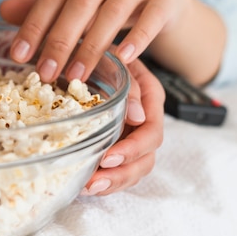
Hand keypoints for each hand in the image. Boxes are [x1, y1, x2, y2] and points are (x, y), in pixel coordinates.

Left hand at [0, 0, 225, 85]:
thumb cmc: (106, 2)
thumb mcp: (73, 3)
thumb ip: (41, 6)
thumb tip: (2, 10)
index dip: (34, 25)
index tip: (18, 56)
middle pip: (80, 2)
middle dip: (60, 40)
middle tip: (45, 73)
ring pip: (113, 11)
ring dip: (92, 46)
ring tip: (75, 77)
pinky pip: (150, 18)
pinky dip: (136, 38)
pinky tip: (122, 60)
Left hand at [81, 58, 163, 195]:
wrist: (91, 46)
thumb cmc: (103, 51)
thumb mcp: (117, 61)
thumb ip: (131, 87)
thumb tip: (138, 116)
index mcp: (150, 99)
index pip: (151, 133)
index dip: (132, 149)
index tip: (107, 158)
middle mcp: (144, 120)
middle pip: (145, 158)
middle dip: (120, 174)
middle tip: (94, 182)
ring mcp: (131, 133)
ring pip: (133, 168)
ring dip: (112, 182)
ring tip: (87, 188)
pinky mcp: (117, 141)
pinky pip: (118, 169)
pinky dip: (104, 179)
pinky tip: (85, 185)